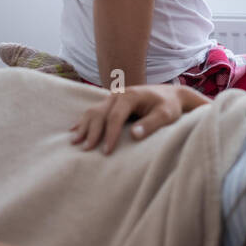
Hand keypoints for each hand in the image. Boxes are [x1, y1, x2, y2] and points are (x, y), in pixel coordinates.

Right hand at [69, 84, 206, 154]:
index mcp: (131, 95)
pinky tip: (74, 129)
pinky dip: (84, 120)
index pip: (115, 116)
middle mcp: (119, 94)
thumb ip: (151, 124)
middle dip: (91, 132)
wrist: (171, 95)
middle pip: (100, 113)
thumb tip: (134, 135)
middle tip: (86, 149)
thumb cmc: (169, 106)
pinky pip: (95, 110)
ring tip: (75, 142)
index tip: (107, 151)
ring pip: (94, 111)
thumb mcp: (166, 115)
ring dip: (83, 126)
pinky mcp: (112, 101)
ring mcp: (114, 96)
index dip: (110, 135)